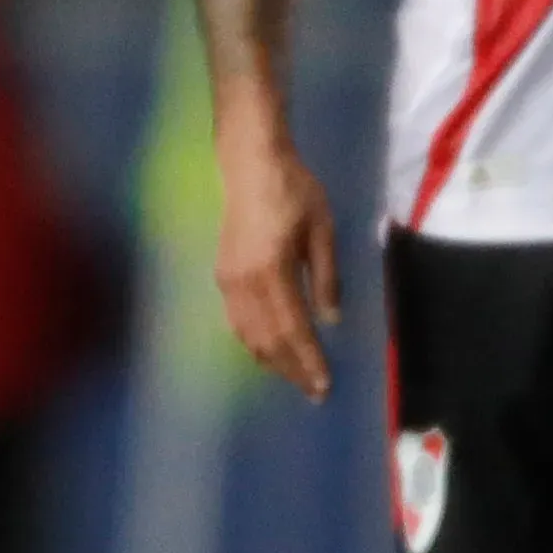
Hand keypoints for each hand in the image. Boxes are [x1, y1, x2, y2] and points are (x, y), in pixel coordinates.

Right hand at [214, 121, 341, 399]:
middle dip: (291, 369)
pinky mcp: (223, 274)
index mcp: (271, 271)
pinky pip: (236, 320)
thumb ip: (326, 277)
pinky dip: (253, 341)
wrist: (250, 162)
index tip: (324, 385)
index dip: (308, 360)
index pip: (292, 329)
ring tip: (294, 376)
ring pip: (247, 334)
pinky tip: (267, 349)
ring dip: (271, 360)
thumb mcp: (322, 230)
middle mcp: (244, 283)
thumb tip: (330, 319)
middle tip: (313, 391)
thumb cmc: (293, 190)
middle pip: (267, 340)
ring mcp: (228, 280)